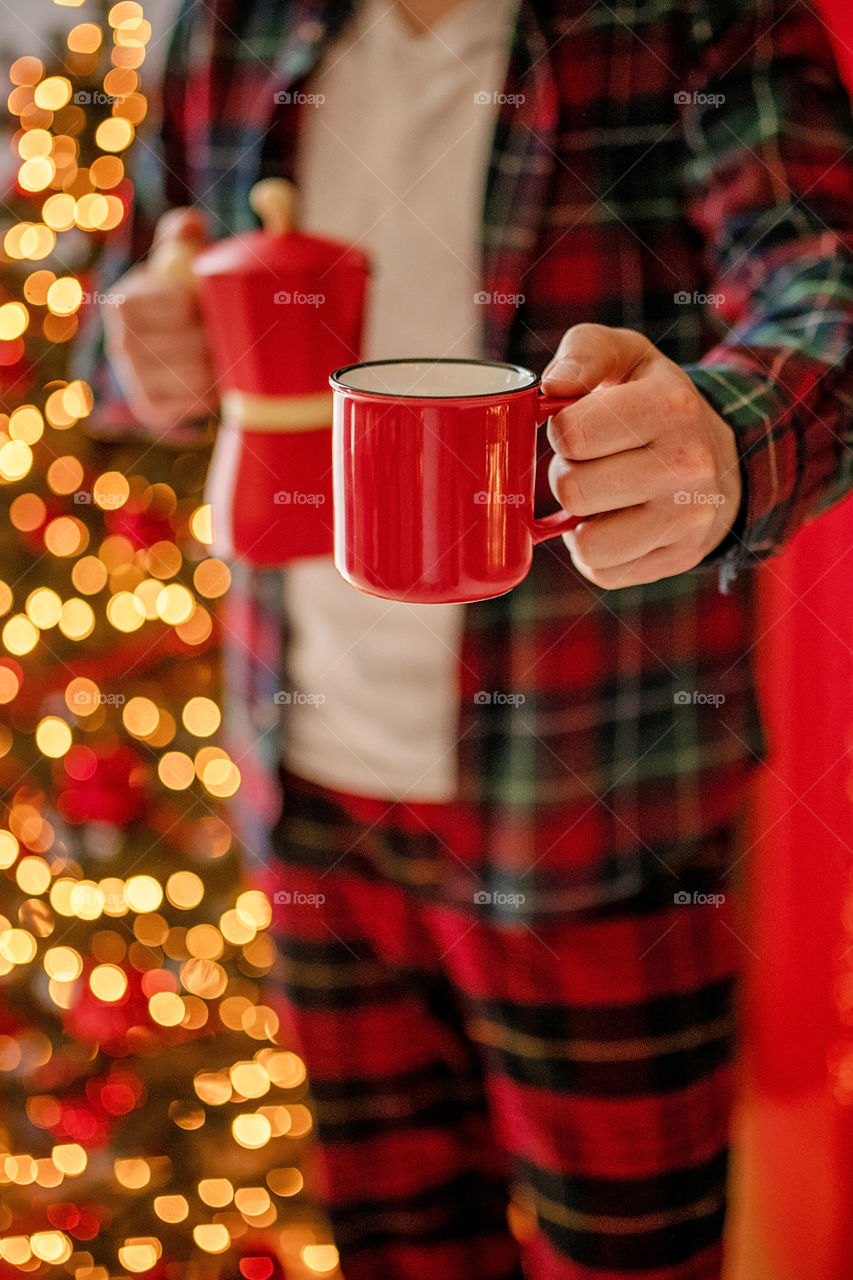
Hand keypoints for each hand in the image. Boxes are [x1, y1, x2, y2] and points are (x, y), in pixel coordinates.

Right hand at [101, 208, 217, 441]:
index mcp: (123, 302)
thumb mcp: (179, 257)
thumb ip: (182, 233)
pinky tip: (221, 379)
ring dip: (221, 366)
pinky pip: (195, 404)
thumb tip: (191, 225)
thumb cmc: (182, 292)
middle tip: (240, 332)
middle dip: (220, 337)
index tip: (219, 302)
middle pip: (191, 344)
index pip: (181, 306)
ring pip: (195, 377)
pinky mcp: (151, 411)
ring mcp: (133, 381)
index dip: (208, 306)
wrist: (173, 343)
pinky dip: (215, 392)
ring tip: (233, 354)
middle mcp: (120, 344)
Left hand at [544, 324, 741, 587]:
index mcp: (670, 405)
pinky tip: (617, 522)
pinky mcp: (677, 558)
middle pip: (572, 490)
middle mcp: (687, 464)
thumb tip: (552, 386)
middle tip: (590, 463)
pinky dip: (597, 550)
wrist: (722, 460)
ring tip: (602, 495)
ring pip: (586, 542)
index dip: (561, 431)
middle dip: (567, 475)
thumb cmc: (653, 403)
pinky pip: (602, 570)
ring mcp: (686, 519)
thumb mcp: (628, 357)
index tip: (579, 426)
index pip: (572, 434)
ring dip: (579, 520)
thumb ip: (585, 352)